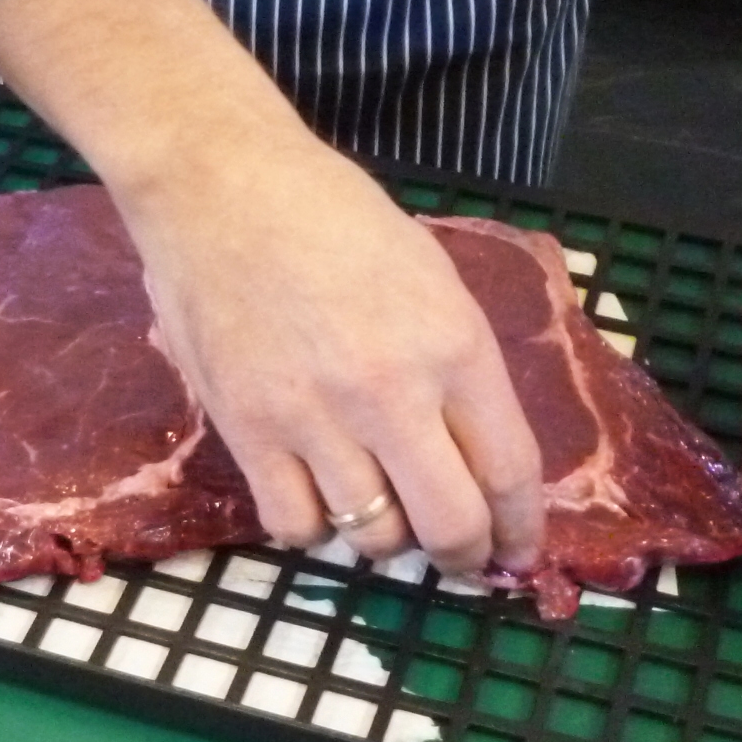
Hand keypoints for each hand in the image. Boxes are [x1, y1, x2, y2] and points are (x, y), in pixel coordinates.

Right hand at [0, 0, 542, 572]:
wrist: (221, 185)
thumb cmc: (331, 217)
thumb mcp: (430, 278)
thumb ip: (458, 368)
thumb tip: (480, 456)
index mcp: (453, 345)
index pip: (510, 470)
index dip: (520, 529)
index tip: (516, 551)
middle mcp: (391, 392)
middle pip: (449, 526)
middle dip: (461, 556)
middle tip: (453, 555)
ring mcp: (315, 418)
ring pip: (371, 537)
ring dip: (383, 538)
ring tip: (375, 508)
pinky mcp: (247, 431)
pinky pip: (294, 526)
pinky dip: (311, 528)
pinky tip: (313, 497)